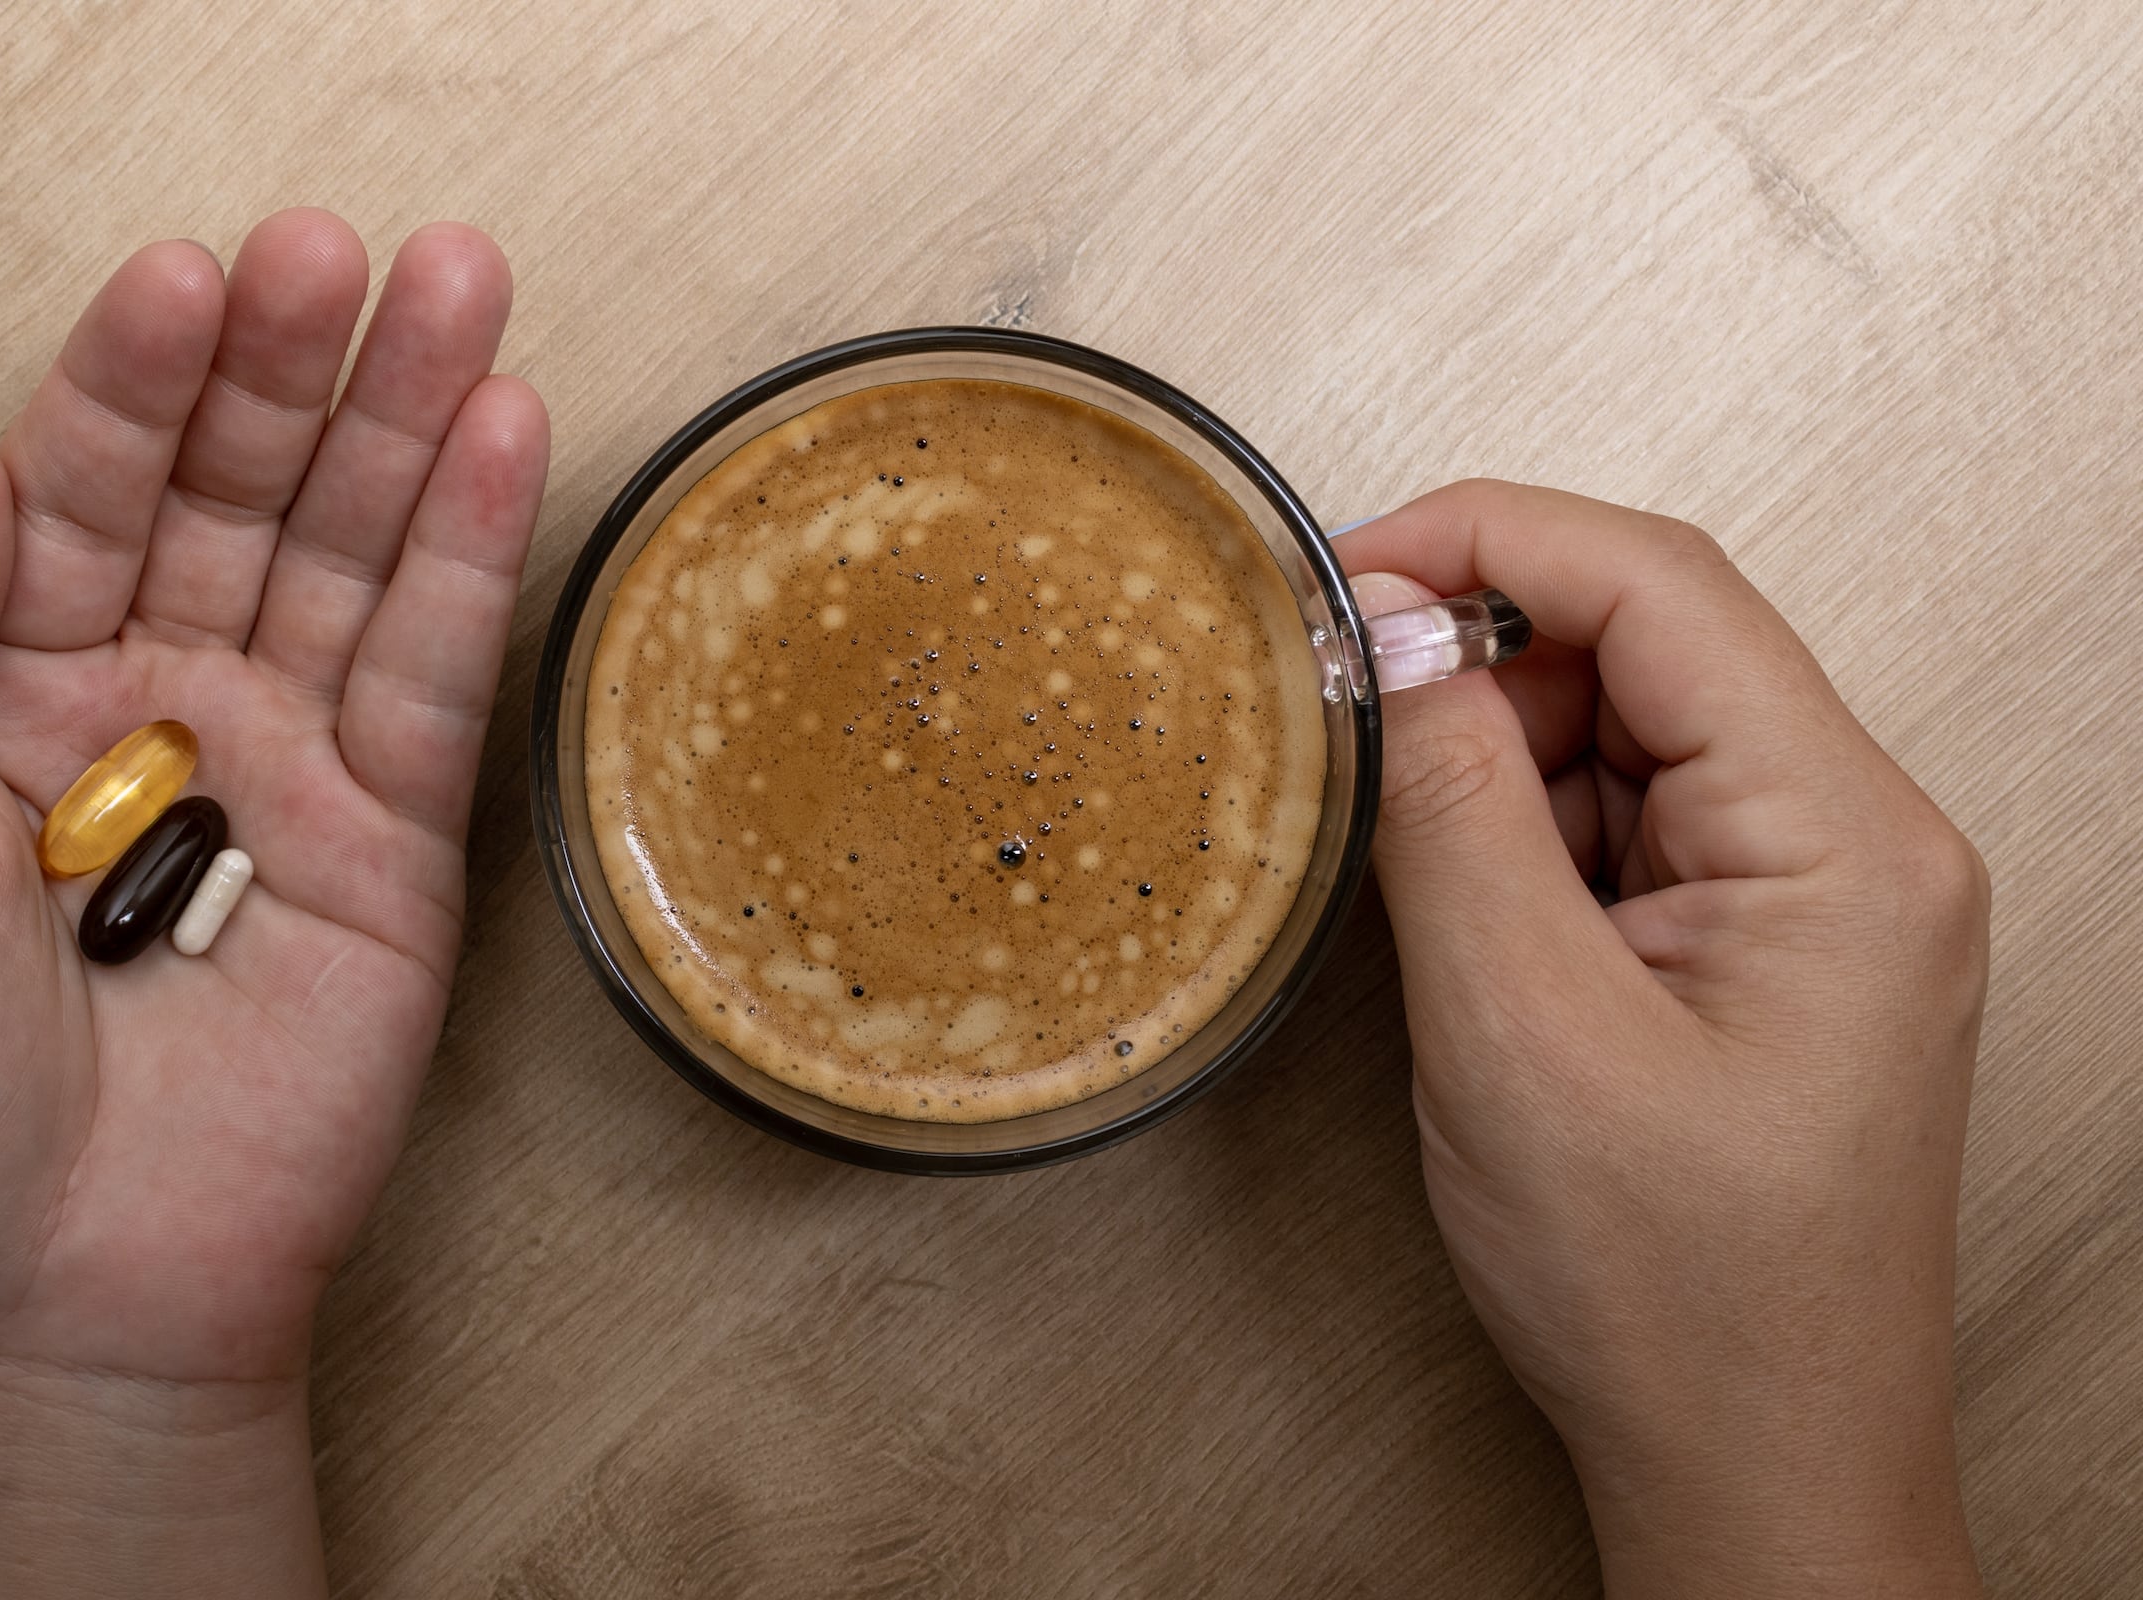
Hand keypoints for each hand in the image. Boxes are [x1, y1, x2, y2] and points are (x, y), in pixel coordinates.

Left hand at [0, 209, 547, 1596]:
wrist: (34, 1303)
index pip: (78, 486)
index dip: (130, 378)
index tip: (184, 279)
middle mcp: (148, 705)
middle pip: (232, 493)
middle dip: (287, 366)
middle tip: (341, 249)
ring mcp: (283, 768)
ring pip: (349, 555)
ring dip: (404, 418)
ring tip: (455, 278)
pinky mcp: (395, 849)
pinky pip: (436, 677)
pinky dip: (472, 555)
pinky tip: (503, 433)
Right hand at [1341, 482, 1986, 1597]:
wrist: (1752, 1464)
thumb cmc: (1676, 1294)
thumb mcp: (1520, 1027)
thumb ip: (1452, 805)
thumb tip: (1390, 634)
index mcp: (1844, 840)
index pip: (1663, 588)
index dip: (1487, 539)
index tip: (1344, 569)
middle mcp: (1857, 844)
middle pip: (1650, 646)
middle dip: (1479, 656)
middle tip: (1338, 705)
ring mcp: (1814, 896)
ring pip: (1626, 732)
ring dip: (1494, 756)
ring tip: (1398, 851)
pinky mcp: (1759, 946)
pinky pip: (1626, 824)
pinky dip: (1521, 833)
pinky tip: (1457, 906)